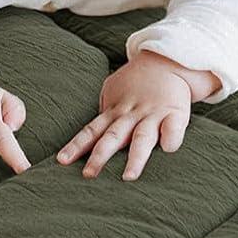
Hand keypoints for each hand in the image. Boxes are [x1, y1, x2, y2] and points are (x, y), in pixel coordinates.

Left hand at [57, 53, 218, 181]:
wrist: (166, 61)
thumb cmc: (137, 81)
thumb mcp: (113, 91)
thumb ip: (104, 111)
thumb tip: (87, 135)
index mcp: (115, 110)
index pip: (91, 130)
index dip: (77, 145)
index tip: (61, 161)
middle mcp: (131, 114)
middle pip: (113, 136)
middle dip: (100, 156)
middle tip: (88, 174)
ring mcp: (153, 114)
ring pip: (142, 138)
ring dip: (135, 158)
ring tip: (129, 177)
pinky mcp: (175, 113)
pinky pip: (173, 128)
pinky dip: (171, 138)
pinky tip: (167, 149)